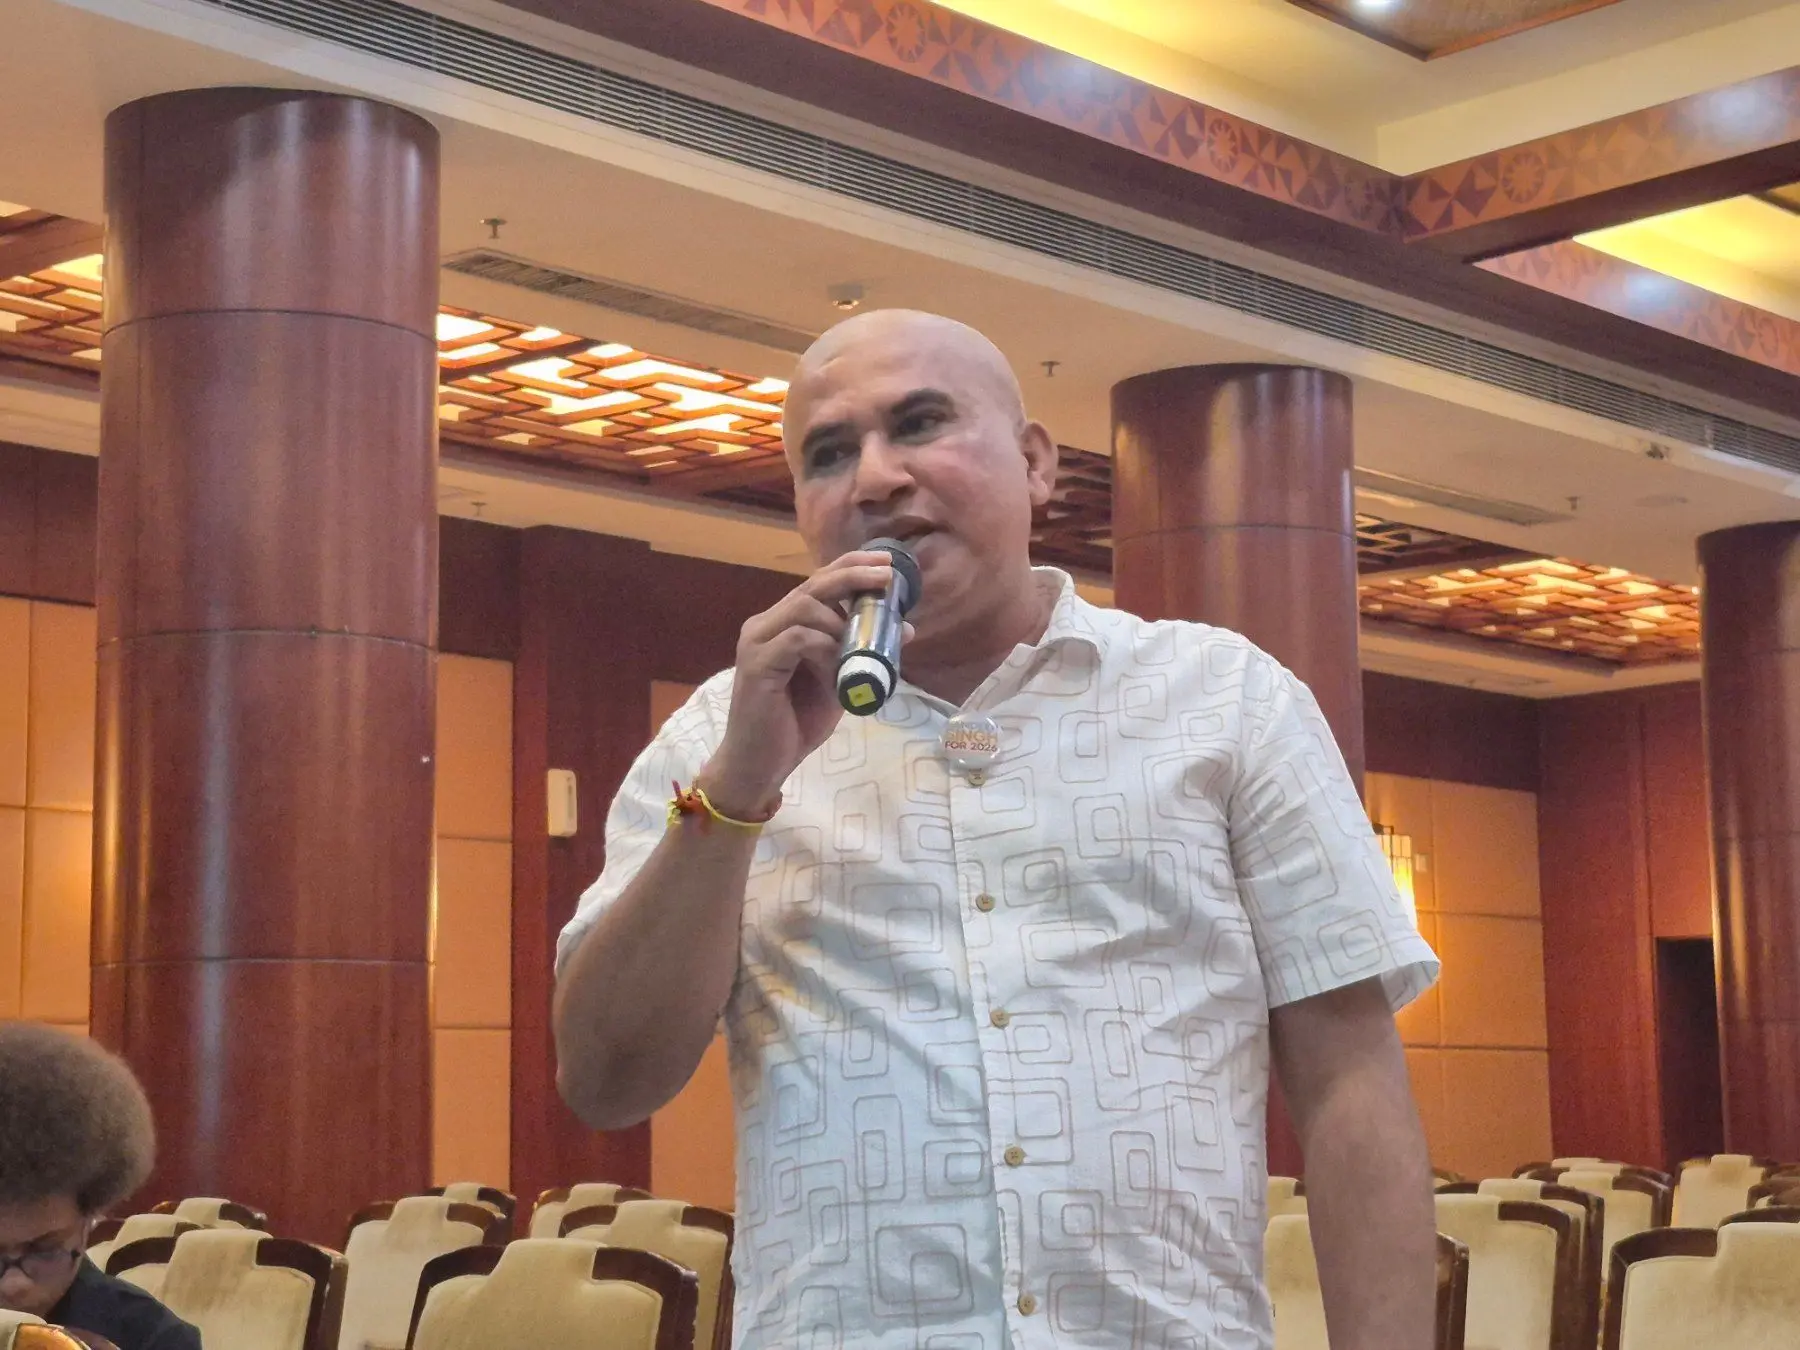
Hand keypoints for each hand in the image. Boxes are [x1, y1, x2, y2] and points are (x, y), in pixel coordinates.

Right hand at [701, 551, 902, 816]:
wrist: (759, 765)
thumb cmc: (795, 724)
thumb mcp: (840, 683)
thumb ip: (864, 654)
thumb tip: (906, 629)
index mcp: (782, 623)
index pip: (817, 582)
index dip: (851, 567)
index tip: (887, 565)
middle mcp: (766, 624)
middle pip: (812, 585)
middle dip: (853, 577)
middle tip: (888, 577)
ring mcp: (757, 642)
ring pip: (806, 608)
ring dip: (842, 625)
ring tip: (859, 652)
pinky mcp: (757, 663)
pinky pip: (799, 638)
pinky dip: (826, 648)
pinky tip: (838, 670)